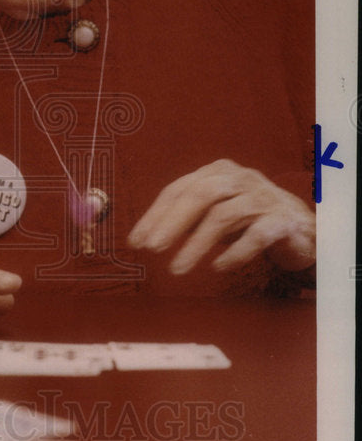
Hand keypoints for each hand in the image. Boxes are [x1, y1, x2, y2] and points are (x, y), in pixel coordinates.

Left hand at [127, 159, 314, 275]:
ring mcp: (263, 197)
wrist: (304, 228)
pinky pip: (256, 235)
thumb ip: (187, 218)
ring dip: (197, 244)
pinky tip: (218, 268)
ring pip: (224, 215)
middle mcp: (240, 178)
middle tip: (152, 248)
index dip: (155, 215)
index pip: (179, 189)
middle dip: (172, 222)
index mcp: (218, 172)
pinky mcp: (283, 220)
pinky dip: (235, 253)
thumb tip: (146, 235)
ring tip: (177, 268)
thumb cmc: (250, 220)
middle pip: (200, 194)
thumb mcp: (215, 214)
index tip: (136, 242)